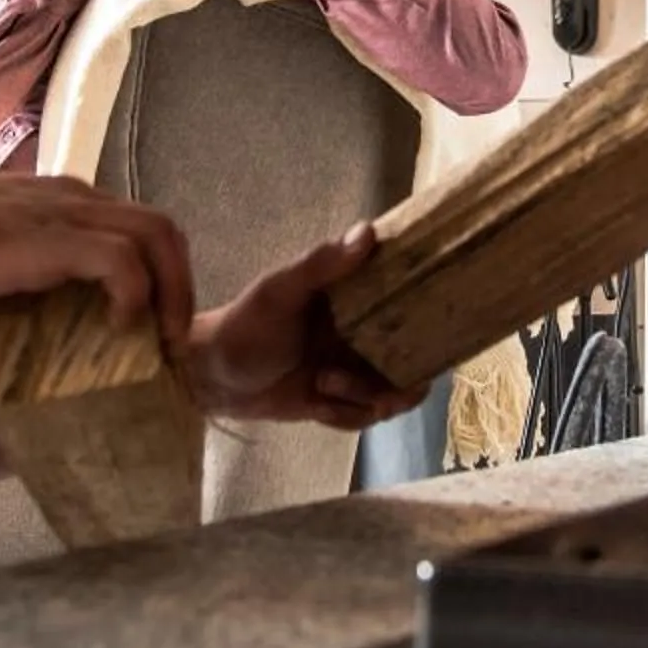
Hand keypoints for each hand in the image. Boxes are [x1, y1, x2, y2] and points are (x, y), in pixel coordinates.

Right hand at [0, 167, 196, 440]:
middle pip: (162, 231)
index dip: (154, 280)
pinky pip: (123, 258)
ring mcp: (69, 216)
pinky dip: (136, 293)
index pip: (134, 232)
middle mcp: (74, 204)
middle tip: (168, 342)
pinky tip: (122, 326)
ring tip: (160, 341)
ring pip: (158, 237)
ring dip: (172, 291)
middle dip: (179, 285)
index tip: (152, 333)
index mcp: (59, 212)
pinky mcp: (56, 237)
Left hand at [183, 223, 422, 428]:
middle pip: (411, 358)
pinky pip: (362, 417)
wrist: (208, 379)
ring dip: (368, 397)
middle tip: (382, 386)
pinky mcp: (336, 401)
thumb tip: (368, 231)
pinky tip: (317, 404)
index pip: (407, 301)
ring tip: (327, 385)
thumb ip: (321, 264)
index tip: (439, 331)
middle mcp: (360, 333)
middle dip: (402, 378)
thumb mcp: (279, 292)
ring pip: (390, 392)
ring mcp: (350, 369)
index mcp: (354, 299)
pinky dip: (346, 416)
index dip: (429, 317)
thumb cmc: (244, 326)